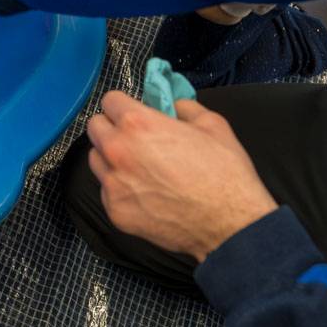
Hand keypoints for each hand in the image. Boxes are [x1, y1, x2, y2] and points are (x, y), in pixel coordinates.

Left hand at [84, 91, 277, 261]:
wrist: (230, 226)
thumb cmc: (224, 176)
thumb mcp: (213, 125)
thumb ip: (185, 108)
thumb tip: (174, 106)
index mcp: (138, 124)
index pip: (109, 101)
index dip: (124, 105)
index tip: (132, 112)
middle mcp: (118, 152)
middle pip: (95, 127)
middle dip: (112, 128)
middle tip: (134, 137)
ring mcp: (113, 185)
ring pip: (96, 159)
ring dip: (110, 158)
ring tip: (138, 166)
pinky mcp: (116, 212)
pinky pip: (106, 191)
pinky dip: (120, 188)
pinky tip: (144, 192)